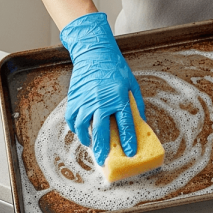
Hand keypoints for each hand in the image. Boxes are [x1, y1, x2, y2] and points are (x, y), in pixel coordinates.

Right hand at [60, 12, 145, 165]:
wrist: (93, 52)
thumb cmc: (115, 68)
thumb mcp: (132, 84)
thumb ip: (137, 104)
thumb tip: (140, 123)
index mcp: (119, 97)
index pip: (125, 125)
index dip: (128, 141)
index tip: (130, 152)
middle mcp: (101, 101)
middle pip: (101, 131)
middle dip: (103, 149)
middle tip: (103, 161)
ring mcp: (86, 100)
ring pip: (83, 127)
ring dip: (87, 139)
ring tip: (91, 146)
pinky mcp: (74, 98)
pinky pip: (72, 118)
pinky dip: (75, 128)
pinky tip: (80, 132)